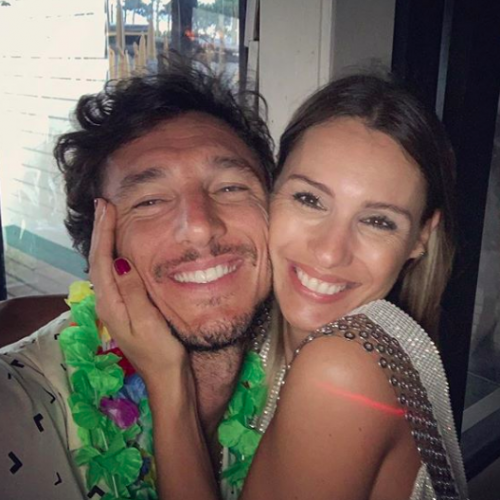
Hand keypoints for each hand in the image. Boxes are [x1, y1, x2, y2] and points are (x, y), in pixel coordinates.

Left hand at [89, 199, 188, 384]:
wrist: (167, 380)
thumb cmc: (161, 352)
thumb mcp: (147, 321)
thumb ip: (133, 292)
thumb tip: (119, 261)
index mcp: (111, 304)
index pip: (101, 261)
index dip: (103, 233)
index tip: (106, 208)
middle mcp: (108, 303)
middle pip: (98, 261)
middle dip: (100, 232)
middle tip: (105, 205)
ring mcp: (116, 306)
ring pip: (105, 267)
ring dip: (106, 241)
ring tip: (110, 219)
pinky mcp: (126, 309)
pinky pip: (115, 275)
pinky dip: (115, 255)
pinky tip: (122, 250)